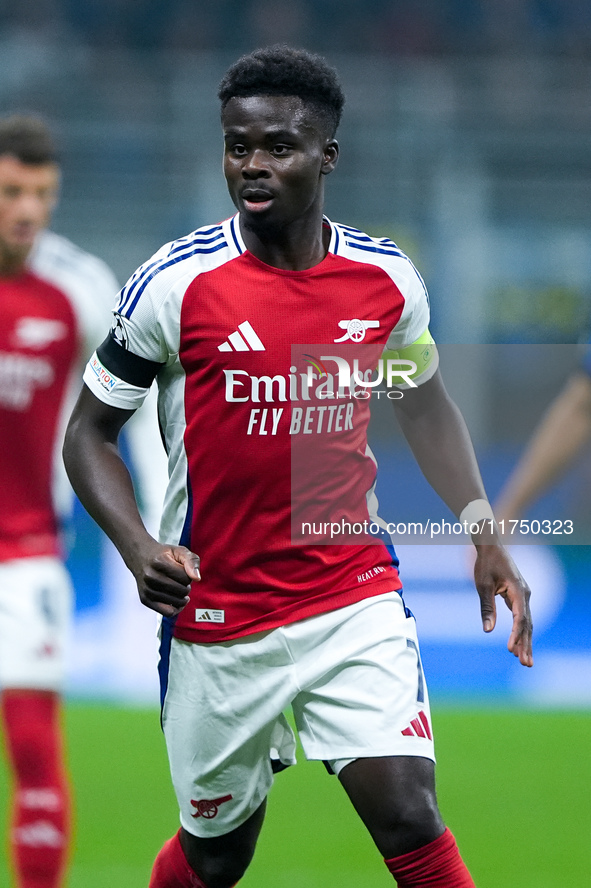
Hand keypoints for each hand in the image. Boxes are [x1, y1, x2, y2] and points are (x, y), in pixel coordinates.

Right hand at [129, 541, 200, 617]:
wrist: (140, 557)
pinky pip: (167, 612)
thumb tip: (197, 578)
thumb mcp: (179, 551)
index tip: (183, 570)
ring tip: (177, 587)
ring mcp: (147, 589)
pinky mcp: (145, 599)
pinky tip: (177, 600)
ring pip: (177, 602)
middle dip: (186, 586)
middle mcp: (150, 576)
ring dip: (182, 596)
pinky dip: (176, 608)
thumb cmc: (163, 555)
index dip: (189, 574)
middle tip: (180, 579)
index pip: (185, 577)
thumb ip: (192, 561)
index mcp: (159, 562)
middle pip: (182, 591)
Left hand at [473, 544, 532, 666]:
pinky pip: (522, 617)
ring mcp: (524, 595)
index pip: (520, 618)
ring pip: (527, 622)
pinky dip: (521, 631)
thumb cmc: (486, 564)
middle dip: (526, 645)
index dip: (516, 635)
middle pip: (527, 624)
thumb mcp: (483, 586)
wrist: (491, 546)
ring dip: (525, 641)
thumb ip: (487, 608)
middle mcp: (525, 594)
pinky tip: (518, 644)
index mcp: (518, 591)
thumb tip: (488, 630)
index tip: (510, 650)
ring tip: (525, 661)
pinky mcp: (519, 596)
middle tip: (526, 664)